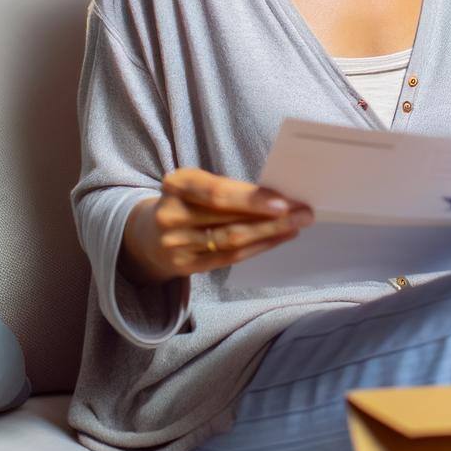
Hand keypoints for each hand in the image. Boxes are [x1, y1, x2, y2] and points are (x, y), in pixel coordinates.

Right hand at [120, 167, 313, 282]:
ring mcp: (175, 243)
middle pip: (228, 217)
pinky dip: (258, 248)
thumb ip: (230, 189)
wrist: (147, 236)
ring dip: (269, 233)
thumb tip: (279, 195)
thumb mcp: (197, 186)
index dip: (251, 198)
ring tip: (296, 226)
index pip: (217, 191)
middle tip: (303, 213)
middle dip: (271, 216)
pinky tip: (278, 239)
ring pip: (231, 240)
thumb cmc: (187, 203)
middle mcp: (171, 214)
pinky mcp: (184, 266)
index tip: (284, 201)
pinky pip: (228, 258)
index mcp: (176, 184)